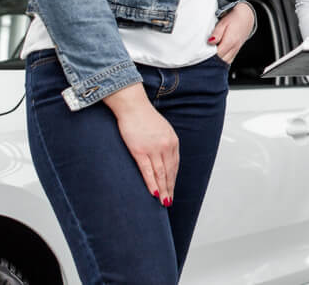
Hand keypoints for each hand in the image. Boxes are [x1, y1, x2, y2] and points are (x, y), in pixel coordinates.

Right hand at [103, 83, 178, 206]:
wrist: (133, 106)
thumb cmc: (144, 117)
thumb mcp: (162, 129)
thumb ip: (165, 143)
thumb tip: (164, 156)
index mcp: (173, 141)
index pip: (175, 165)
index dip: (173, 179)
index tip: (172, 189)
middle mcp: (166, 146)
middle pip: (169, 172)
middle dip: (170, 188)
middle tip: (169, 201)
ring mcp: (154, 149)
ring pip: (160, 174)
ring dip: (163, 189)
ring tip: (163, 202)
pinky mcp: (140, 151)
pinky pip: (147, 171)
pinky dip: (152, 184)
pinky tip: (154, 193)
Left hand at [208, 1, 254, 63]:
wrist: (246, 17)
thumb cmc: (233, 18)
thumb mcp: (223, 22)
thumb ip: (217, 33)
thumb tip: (210, 42)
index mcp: (230, 41)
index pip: (217, 54)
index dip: (208, 56)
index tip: (201, 54)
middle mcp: (234, 48)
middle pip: (221, 60)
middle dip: (212, 60)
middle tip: (203, 56)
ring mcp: (236, 50)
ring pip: (225, 62)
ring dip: (217, 61)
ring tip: (209, 57)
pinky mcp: (236, 51)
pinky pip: (229, 60)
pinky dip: (222, 61)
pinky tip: (217, 57)